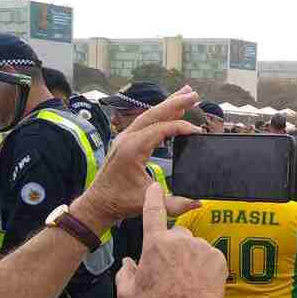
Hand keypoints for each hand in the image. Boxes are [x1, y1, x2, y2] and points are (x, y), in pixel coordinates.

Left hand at [70, 86, 202, 232]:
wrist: (98, 203)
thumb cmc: (119, 202)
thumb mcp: (148, 203)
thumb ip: (175, 204)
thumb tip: (198, 201)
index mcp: (132, 149)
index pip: (161, 129)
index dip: (181, 127)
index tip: (198, 131)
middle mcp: (127, 138)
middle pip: (154, 113)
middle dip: (175, 102)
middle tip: (194, 93)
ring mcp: (125, 138)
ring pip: (149, 115)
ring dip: (168, 104)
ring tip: (186, 94)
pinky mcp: (126, 141)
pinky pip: (145, 123)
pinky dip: (160, 115)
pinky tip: (171, 112)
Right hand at [116, 183, 227, 297]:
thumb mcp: (128, 294)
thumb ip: (123, 274)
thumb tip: (127, 263)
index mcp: (156, 243)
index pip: (153, 211)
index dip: (153, 196)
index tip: (155, 185)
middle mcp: (180, 239)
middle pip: (174, 234)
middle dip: (171, 247)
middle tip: (170, 270)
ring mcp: (201, 246)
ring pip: (192, 245)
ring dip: (188, 256)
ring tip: (185, 279)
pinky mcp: (217, 256)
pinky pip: (208, 255)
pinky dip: (204, 265)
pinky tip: (198, 281)